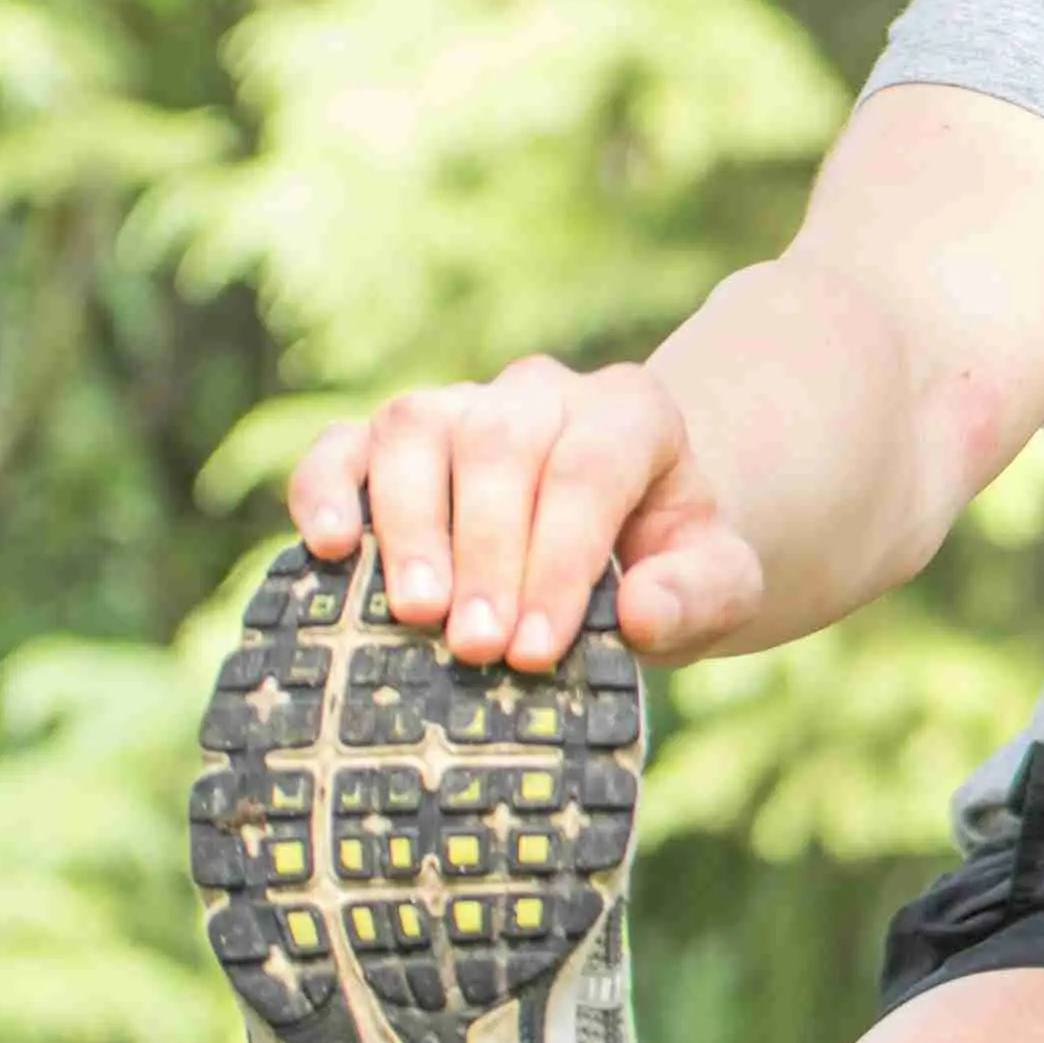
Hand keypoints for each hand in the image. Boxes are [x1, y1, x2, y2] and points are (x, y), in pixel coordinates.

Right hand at [289, 356, 765, 668]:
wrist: (630, 540)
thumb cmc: (670, 564)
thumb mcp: (719, 584)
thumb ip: (699, 594)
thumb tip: (642, 612)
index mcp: (632, 413)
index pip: (590, 469)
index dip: (559, 559)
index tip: (537, 649)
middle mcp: (543, 392)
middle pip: (501, 447)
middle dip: (487, 554)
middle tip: (478, 646)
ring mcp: (462, 405)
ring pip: (417, 429)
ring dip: (411, 527)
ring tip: (416, 614)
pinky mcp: (392, 439)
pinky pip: (344, 443)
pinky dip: (325, 488)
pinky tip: (324, 547)